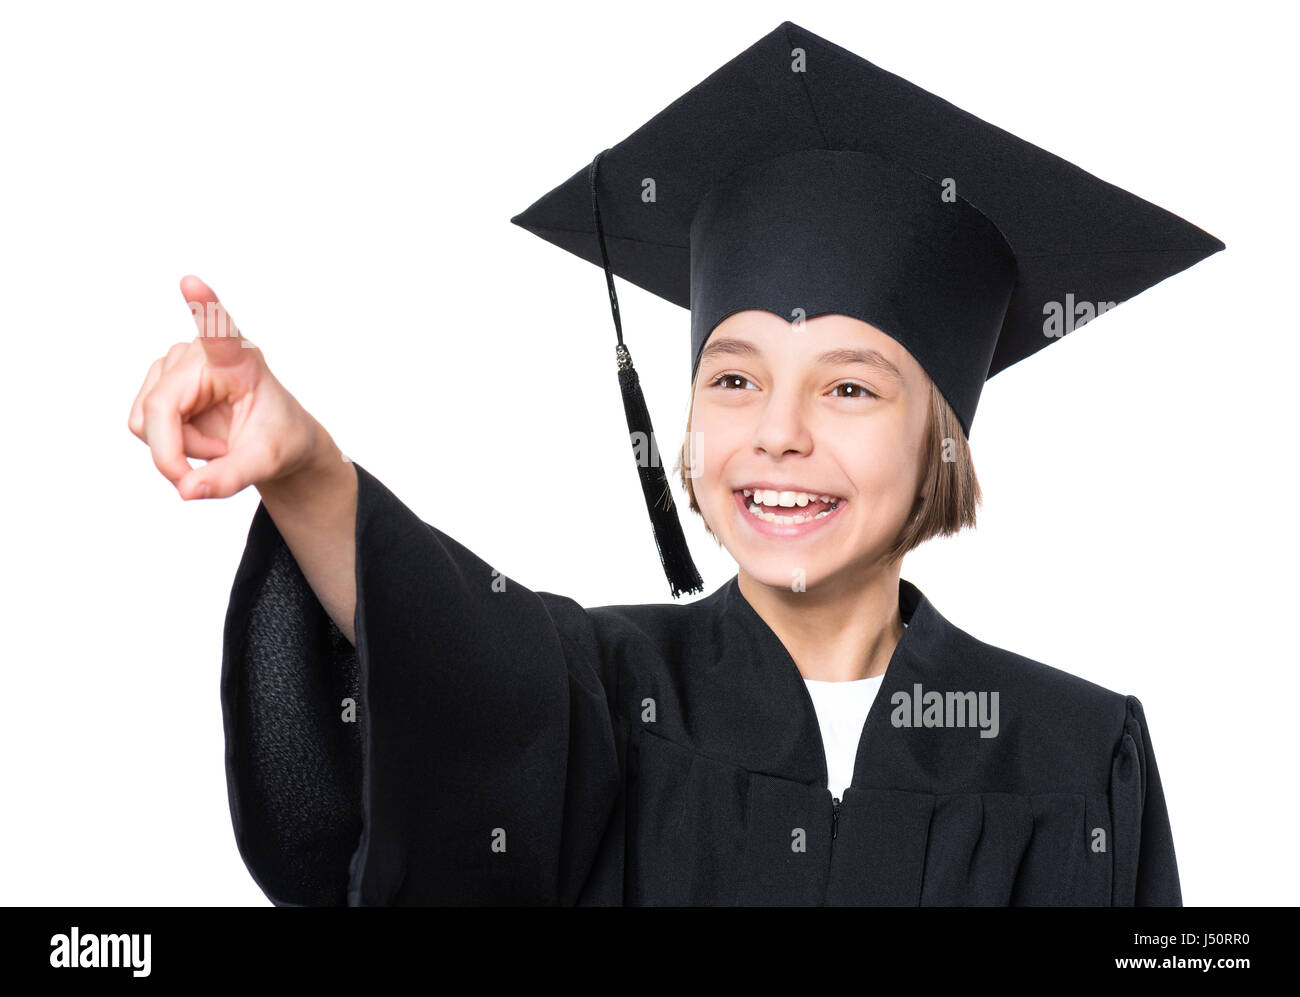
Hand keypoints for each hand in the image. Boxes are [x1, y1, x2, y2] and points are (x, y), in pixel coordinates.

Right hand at [128, 275, 327, 498]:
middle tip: (219, 462)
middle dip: (178, 453)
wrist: (277, 439)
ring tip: (218, 443)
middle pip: (158, 411)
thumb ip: (229, 479)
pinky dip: (169, 445)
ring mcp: (173, 364)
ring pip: (146, 422)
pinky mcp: (158, 380)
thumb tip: (187, 491)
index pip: (219, 331)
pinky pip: (143, 425)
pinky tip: (198, 437)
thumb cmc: (279, 439)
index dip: (204, 308)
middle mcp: (200, 353)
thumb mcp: (265, 463)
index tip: (191, 281)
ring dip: (176, 448)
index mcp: (239, 360)